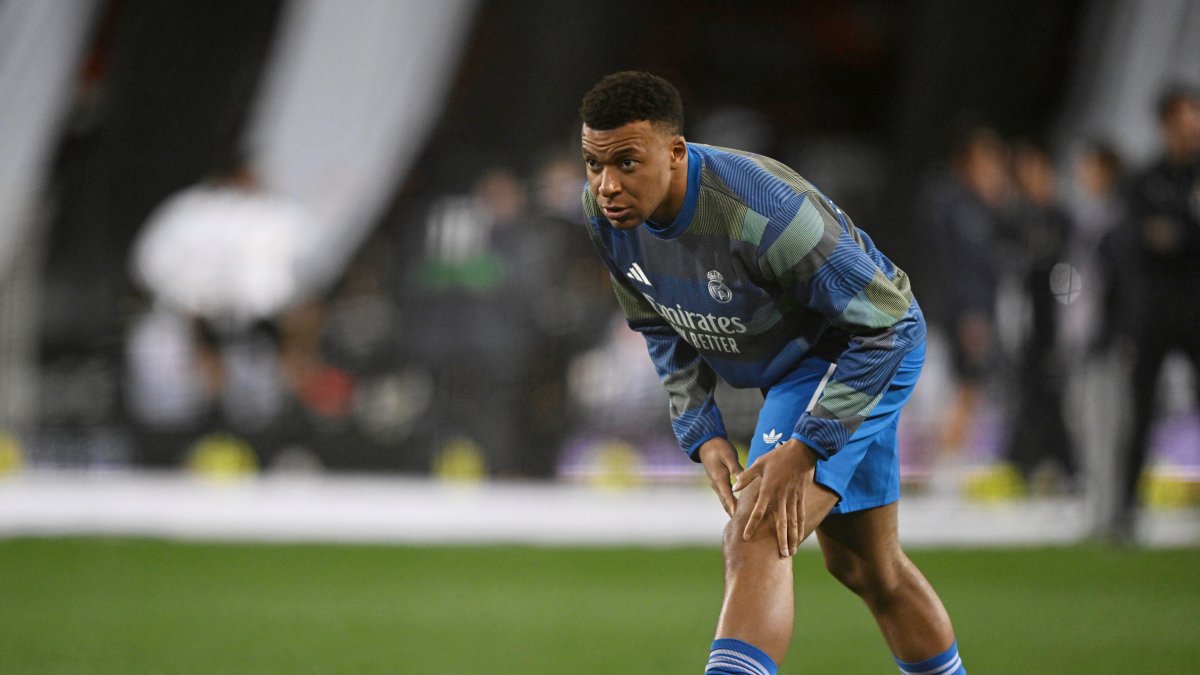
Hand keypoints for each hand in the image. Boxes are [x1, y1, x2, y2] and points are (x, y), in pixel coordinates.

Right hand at [697, 437, 742, 517]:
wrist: (706, 443)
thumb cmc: (719, 447)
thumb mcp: (729, 456)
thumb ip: (736, 469)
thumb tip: (742, 481)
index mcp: (719, 478)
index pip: (728, 496)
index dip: (733, 507)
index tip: (739, 518)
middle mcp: (716, 484)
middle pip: (725, 502)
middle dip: (733, 513)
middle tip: (742, 524)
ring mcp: (716, 484)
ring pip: (724, 500)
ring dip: (731, 510)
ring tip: (741, 521)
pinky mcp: (718, 482)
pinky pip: (725, 496)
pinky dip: (730, 503)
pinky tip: (737, 507)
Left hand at [732, 438, 817, 556]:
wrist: (802, 451)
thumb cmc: (778, 456)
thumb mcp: (759, 463)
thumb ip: (747, 477)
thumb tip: (734, 487)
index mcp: (767, 490)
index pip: (758, 512)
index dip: (751, 525)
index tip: (746, 538)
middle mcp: (781, 498)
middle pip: (780, 523)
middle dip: (781, 540)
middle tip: (781, 555)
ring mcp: (793, 498)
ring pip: (792, 523)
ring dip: (792, 538)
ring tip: (791, 552)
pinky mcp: (801, 497)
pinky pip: (800, 515)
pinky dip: (800, 527)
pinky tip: (800, 537)